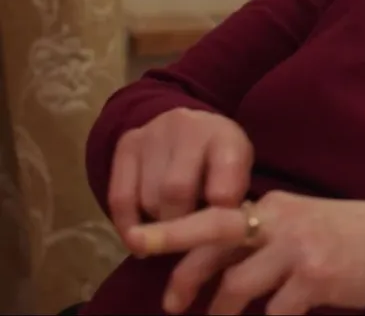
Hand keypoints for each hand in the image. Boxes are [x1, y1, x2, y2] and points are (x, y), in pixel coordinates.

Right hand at [109, 107, 252, 233]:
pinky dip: (127, 226)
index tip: (218, 231)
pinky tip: (139, 243)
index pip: (224, 173)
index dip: (221, 206)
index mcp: (226, 136)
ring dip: (157, 226)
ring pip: (148, 199)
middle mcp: (188, 127)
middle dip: (181, 226)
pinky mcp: (127, 144)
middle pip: (176, 191)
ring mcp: (153, 133)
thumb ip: (233, 198)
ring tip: (170, 231)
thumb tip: (217, 235)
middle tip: (187, 241)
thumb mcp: (240, 173)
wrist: (194, 127)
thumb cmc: (222, 160)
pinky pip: (119, 197)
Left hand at [125, 191, 364, 314]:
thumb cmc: (346, 238)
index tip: (136, 241)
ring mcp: (299, 248)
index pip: (215, 216)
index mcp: (274, 206)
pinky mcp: (316, 278)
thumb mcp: (302, 226)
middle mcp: (282, 221)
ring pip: (237, 286)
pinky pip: (275, 313)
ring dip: (223, 313)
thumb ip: (262, 237)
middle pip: (215, 239)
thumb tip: (214, 266)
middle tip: (169, 304)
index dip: (173, 231)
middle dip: (182, 270)